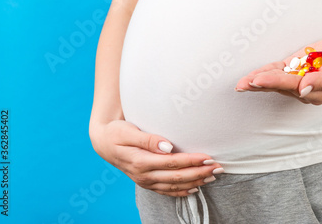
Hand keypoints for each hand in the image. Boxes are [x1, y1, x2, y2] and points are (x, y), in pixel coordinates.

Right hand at [89, 119, 223, 196]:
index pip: (172, 163)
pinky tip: (195, 188)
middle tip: (218, 167)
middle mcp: (143, 175)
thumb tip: (168, 146)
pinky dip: (182, 191)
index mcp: (140, 161)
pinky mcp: (147, 183)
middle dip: (199, 173)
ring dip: (195, 182)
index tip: (208, 157)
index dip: (192, 161)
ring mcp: (145, 181)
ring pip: (174, 186)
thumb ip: (149, 139)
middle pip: (177, 177)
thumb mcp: (129, 131)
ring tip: (213, 176)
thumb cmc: (117, 132)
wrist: (103, 142)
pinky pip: (167, 191)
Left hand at [235, 35, 321, 104]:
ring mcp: (296, 78)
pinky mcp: (293, 67)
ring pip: (273, 79)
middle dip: (259, 85)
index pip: (291, 87)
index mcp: (314, 94)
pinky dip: (263, 71)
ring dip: (257, 80)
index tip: (259, 80)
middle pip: (278, 86)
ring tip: (241, 83)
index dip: (274, 83)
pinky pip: (276, 69)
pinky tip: (250, 76)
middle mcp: (302, 89)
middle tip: (243, 84)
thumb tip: (303, 90)